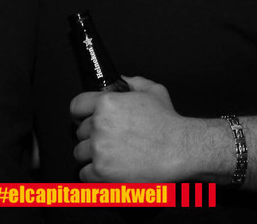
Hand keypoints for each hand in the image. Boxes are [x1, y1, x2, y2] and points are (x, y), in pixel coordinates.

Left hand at [70, 76, 194, 182]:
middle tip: (111, 140)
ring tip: (112, 156)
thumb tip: (121, 82)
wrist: (180, 149)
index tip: (84, 120)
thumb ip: (132, 83)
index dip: (81, 114)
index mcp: (107, 103)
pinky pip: (84, 174)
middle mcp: (99, 125)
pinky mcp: (101, 172)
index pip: (76, 106)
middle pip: (80, 132)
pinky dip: (95, 174)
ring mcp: (98, 149)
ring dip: (92, 156)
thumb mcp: (153, 91)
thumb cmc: (169, 123)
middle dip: (93, 136)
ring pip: (80, 153)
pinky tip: (110, 170)